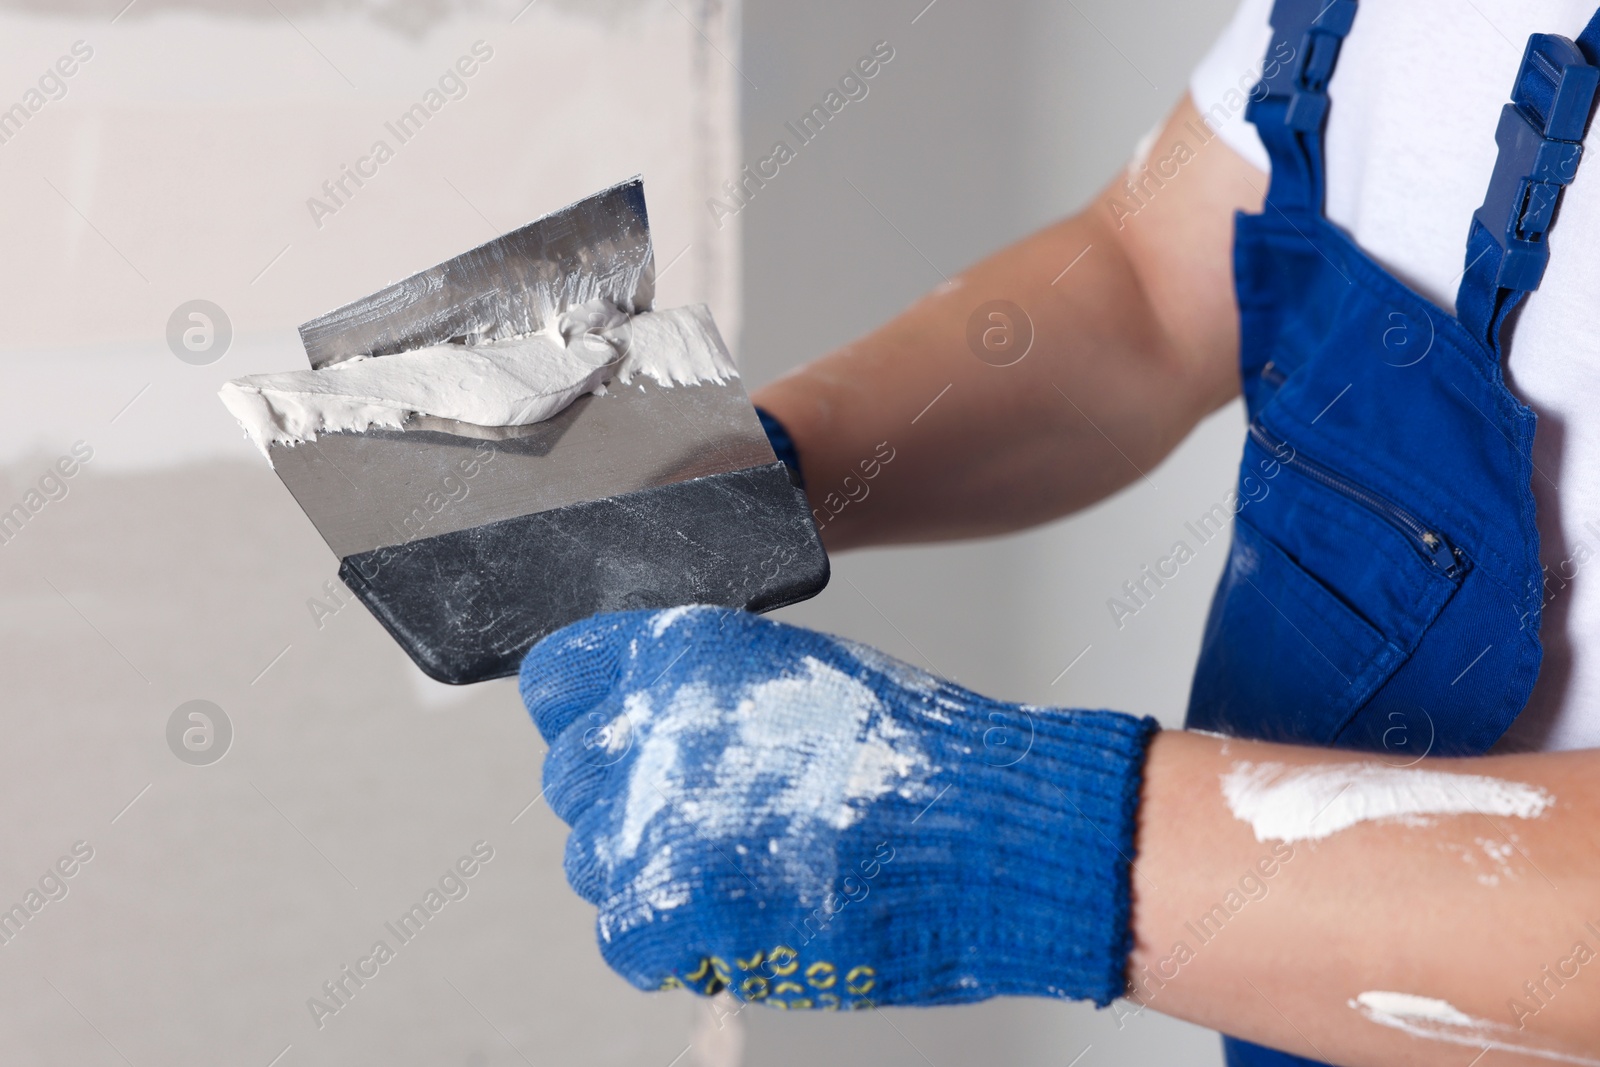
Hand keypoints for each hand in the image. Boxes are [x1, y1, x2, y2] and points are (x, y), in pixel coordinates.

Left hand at [519, 606, 1156, 1008]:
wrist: (996, 831)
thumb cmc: (923, 760)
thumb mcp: (803, 678)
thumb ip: (708, 696)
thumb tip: (652, 733)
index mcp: (686, 650)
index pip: (559, 679)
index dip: (584, 724)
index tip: (612, 754)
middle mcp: (657, 718)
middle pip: (572, 781)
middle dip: (626, 812)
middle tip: (706, 834)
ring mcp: (659, 807)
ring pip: (593, 862)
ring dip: (652, 882)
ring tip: (743, 882)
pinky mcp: (677, 896)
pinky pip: (623, 939)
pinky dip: (675, 951)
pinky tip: (740, 930)